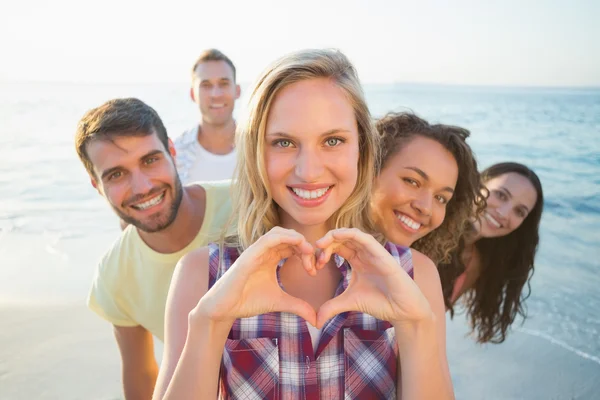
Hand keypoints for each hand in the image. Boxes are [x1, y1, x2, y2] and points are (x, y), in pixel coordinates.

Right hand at [193, 227, 317, 325]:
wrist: (224, 309)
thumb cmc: (247, 302)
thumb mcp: (279, 302)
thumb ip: (298, 306)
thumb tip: (316, 319)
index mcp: (270, 258)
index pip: (291, 246)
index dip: (306, 253)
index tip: (314, 270)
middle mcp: (263, 251)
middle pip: (288, 237)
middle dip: (304, 246)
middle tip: (314, 263)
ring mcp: (255, 251)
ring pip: (279, 233)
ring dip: (296, 238)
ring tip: (308, 251)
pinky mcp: (249, 255)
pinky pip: (268, 239)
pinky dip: (284, 237)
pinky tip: (297, 245)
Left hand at [314, 228, 431, 327]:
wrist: (402, 311)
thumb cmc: (380, 303)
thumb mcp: (350, 302)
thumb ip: (332, 307)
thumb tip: (315, 322)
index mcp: (357, 260)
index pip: (337, 247)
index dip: (323, 252)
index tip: (314, 267)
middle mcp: (364, 253)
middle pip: (342, 238)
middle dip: (325, 242)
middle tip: (314, 253)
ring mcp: (373, 252)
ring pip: (351, 234)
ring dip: (334, 236)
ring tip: (321, 245)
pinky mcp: (382, 254)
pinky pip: (365, 238)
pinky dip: (350, 234)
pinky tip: (337, 237)